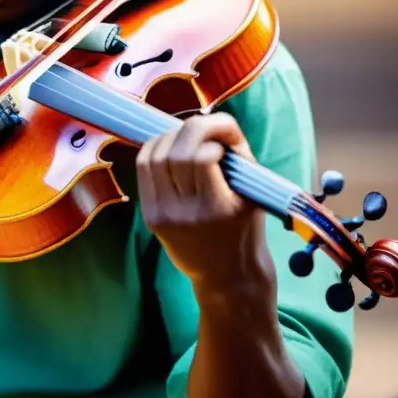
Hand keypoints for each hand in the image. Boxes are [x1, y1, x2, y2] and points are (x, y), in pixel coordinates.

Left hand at [136, 112, 269, 289]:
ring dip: (169, 137)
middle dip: (190, 130)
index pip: (202, 158)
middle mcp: (187, 213)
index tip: (222, 144)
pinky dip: (154, 150)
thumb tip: (215, 121)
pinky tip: (169, 148)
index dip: (212, 138)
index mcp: (219, 208)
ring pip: (154, 157)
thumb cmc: (245, 228)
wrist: (227, 276)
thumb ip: (238, 154)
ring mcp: (164, 215)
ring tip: (185, 137)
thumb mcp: (253, 192)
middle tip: (203, 130)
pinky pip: (143, 170)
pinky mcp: (150, 216)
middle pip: (176, 153)